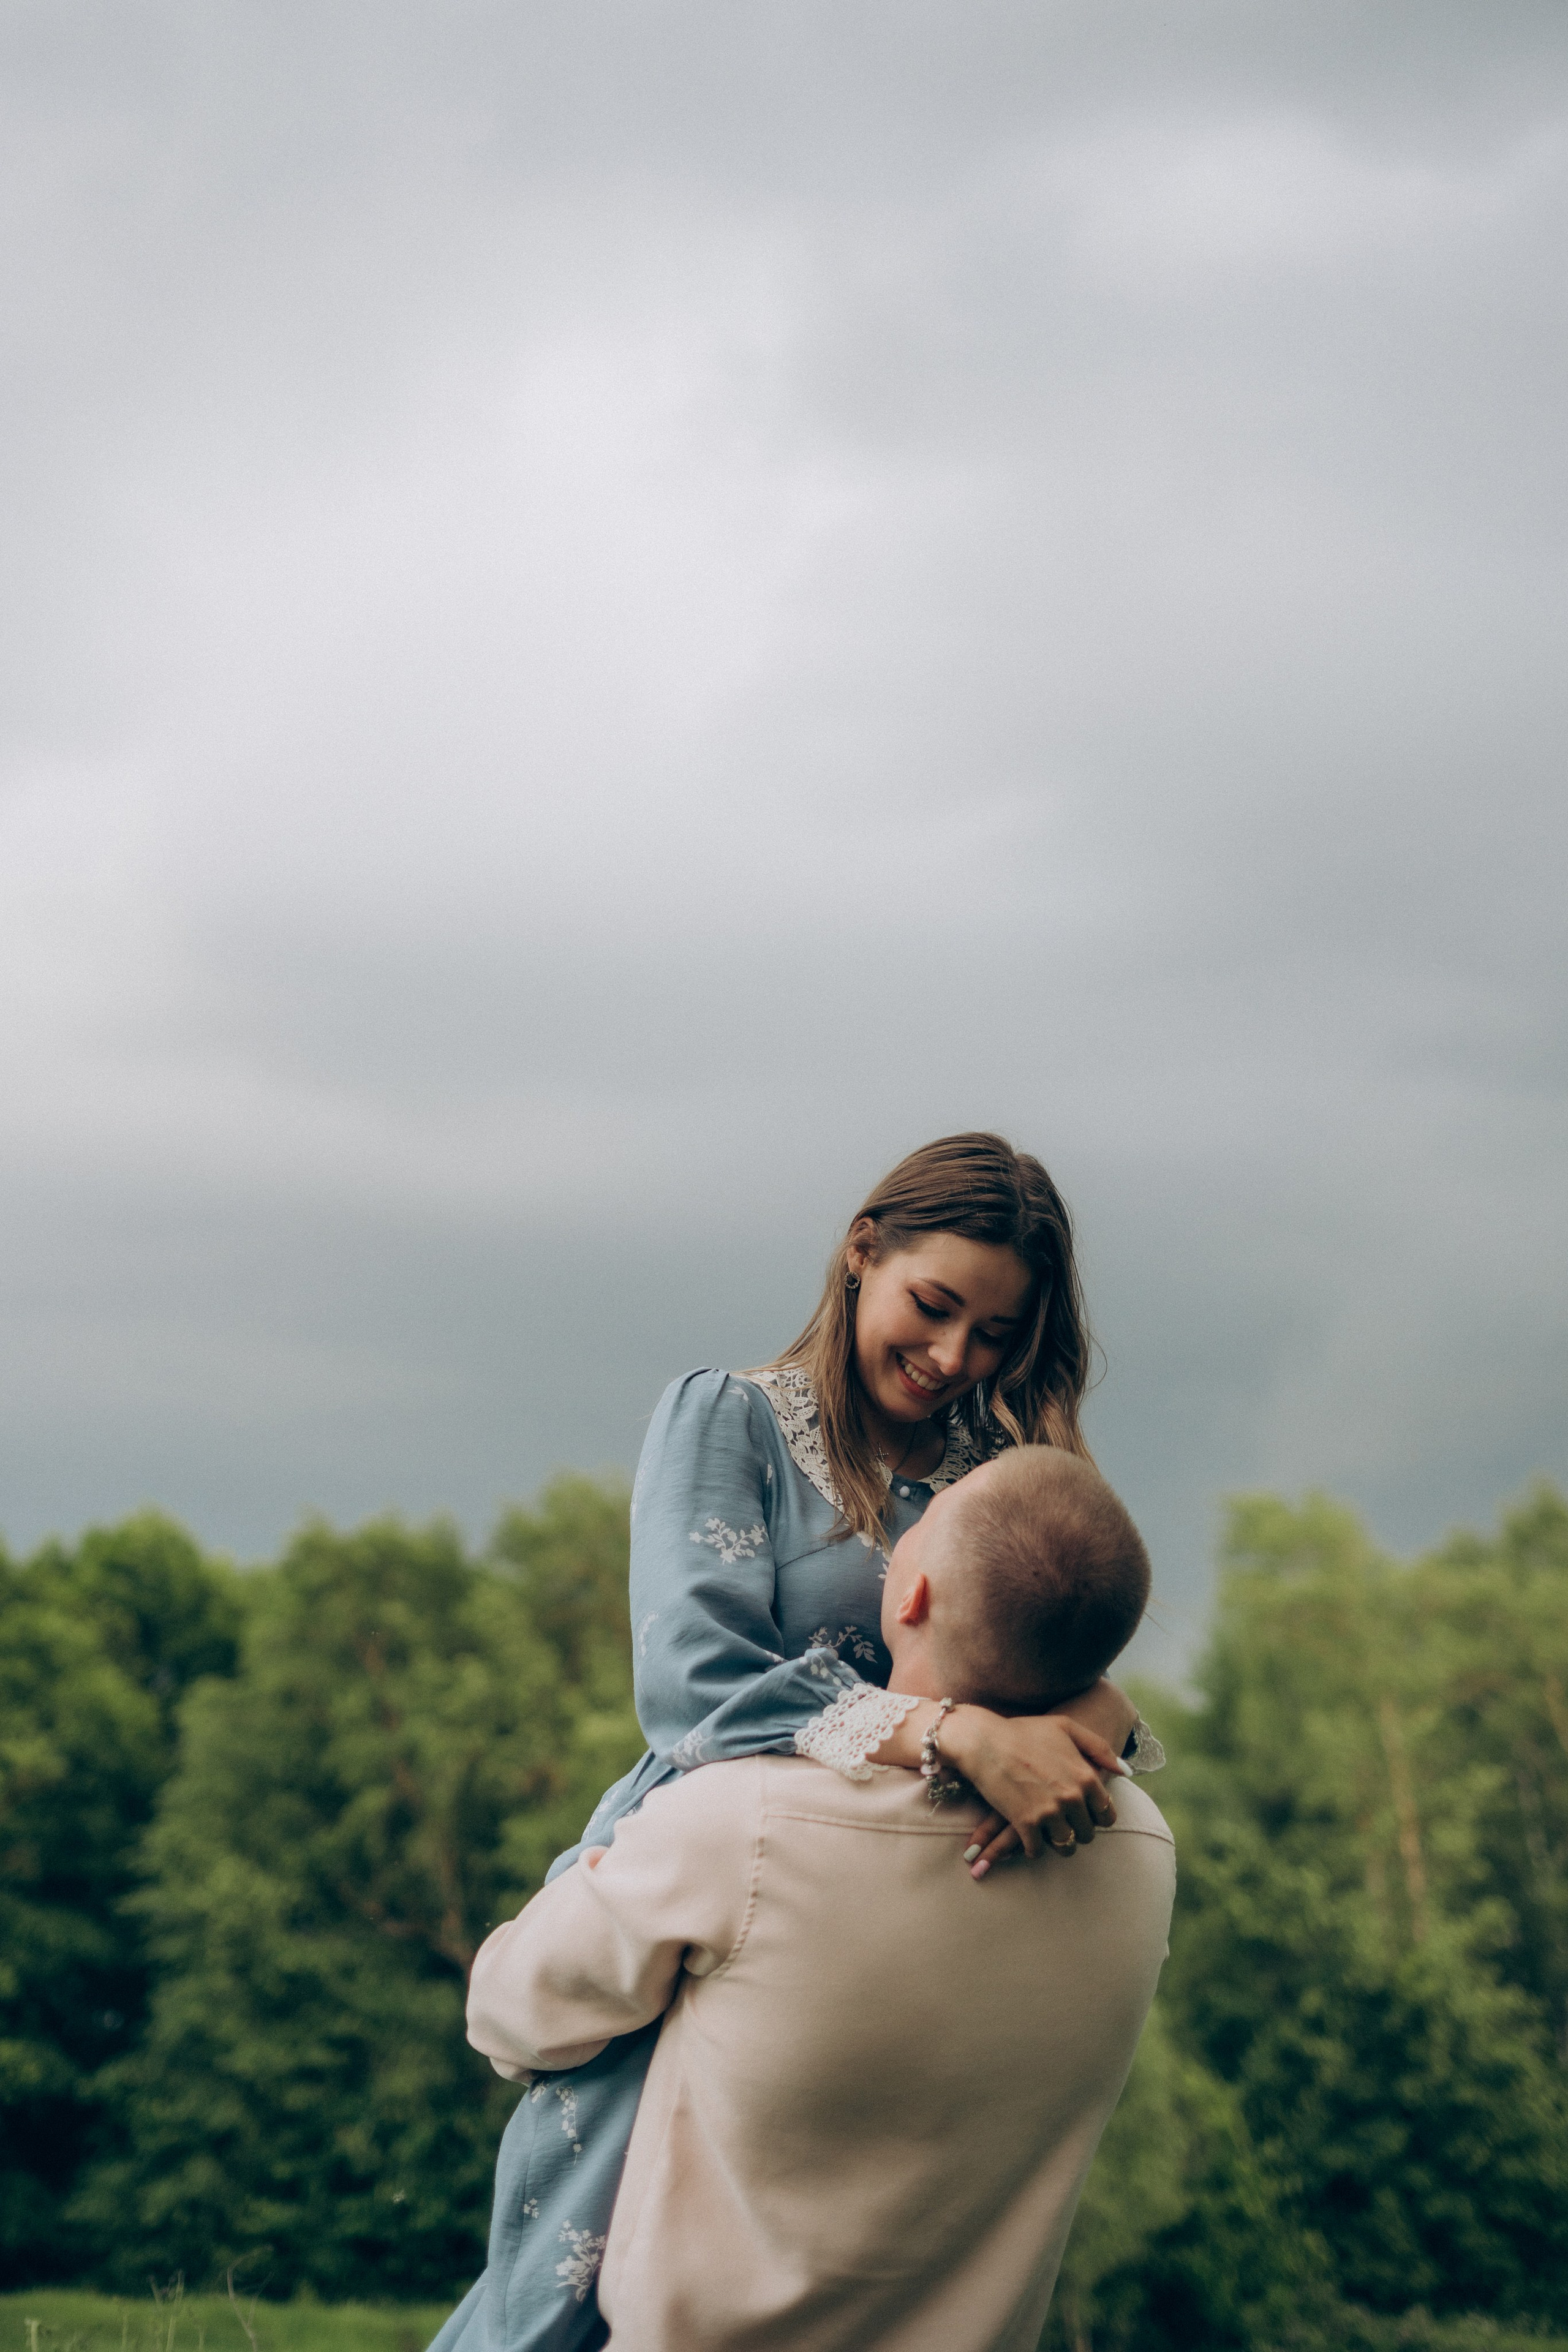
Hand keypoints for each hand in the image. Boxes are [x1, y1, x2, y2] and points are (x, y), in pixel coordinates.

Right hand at [940, 1699, 1128, 1879]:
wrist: (984, 1740)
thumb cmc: (1024, 1731)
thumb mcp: (1066, 1728)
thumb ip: (1099, 1748)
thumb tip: (1125, 1772)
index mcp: (1086, 1777)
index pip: (1107, 1815)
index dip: (1096, 1818)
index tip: (1084, 1815)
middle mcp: (1072, 1797)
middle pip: (1088, 1834)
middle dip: (1077, 1831)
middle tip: (1063, 1823)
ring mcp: (1050, 1812)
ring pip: (1066, 1846)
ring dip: (1058, 1843)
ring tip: (1048, 1833)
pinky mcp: (1026, 1823)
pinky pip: (1038, 1850)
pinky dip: (1033, 1848)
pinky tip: (1027, 1837)